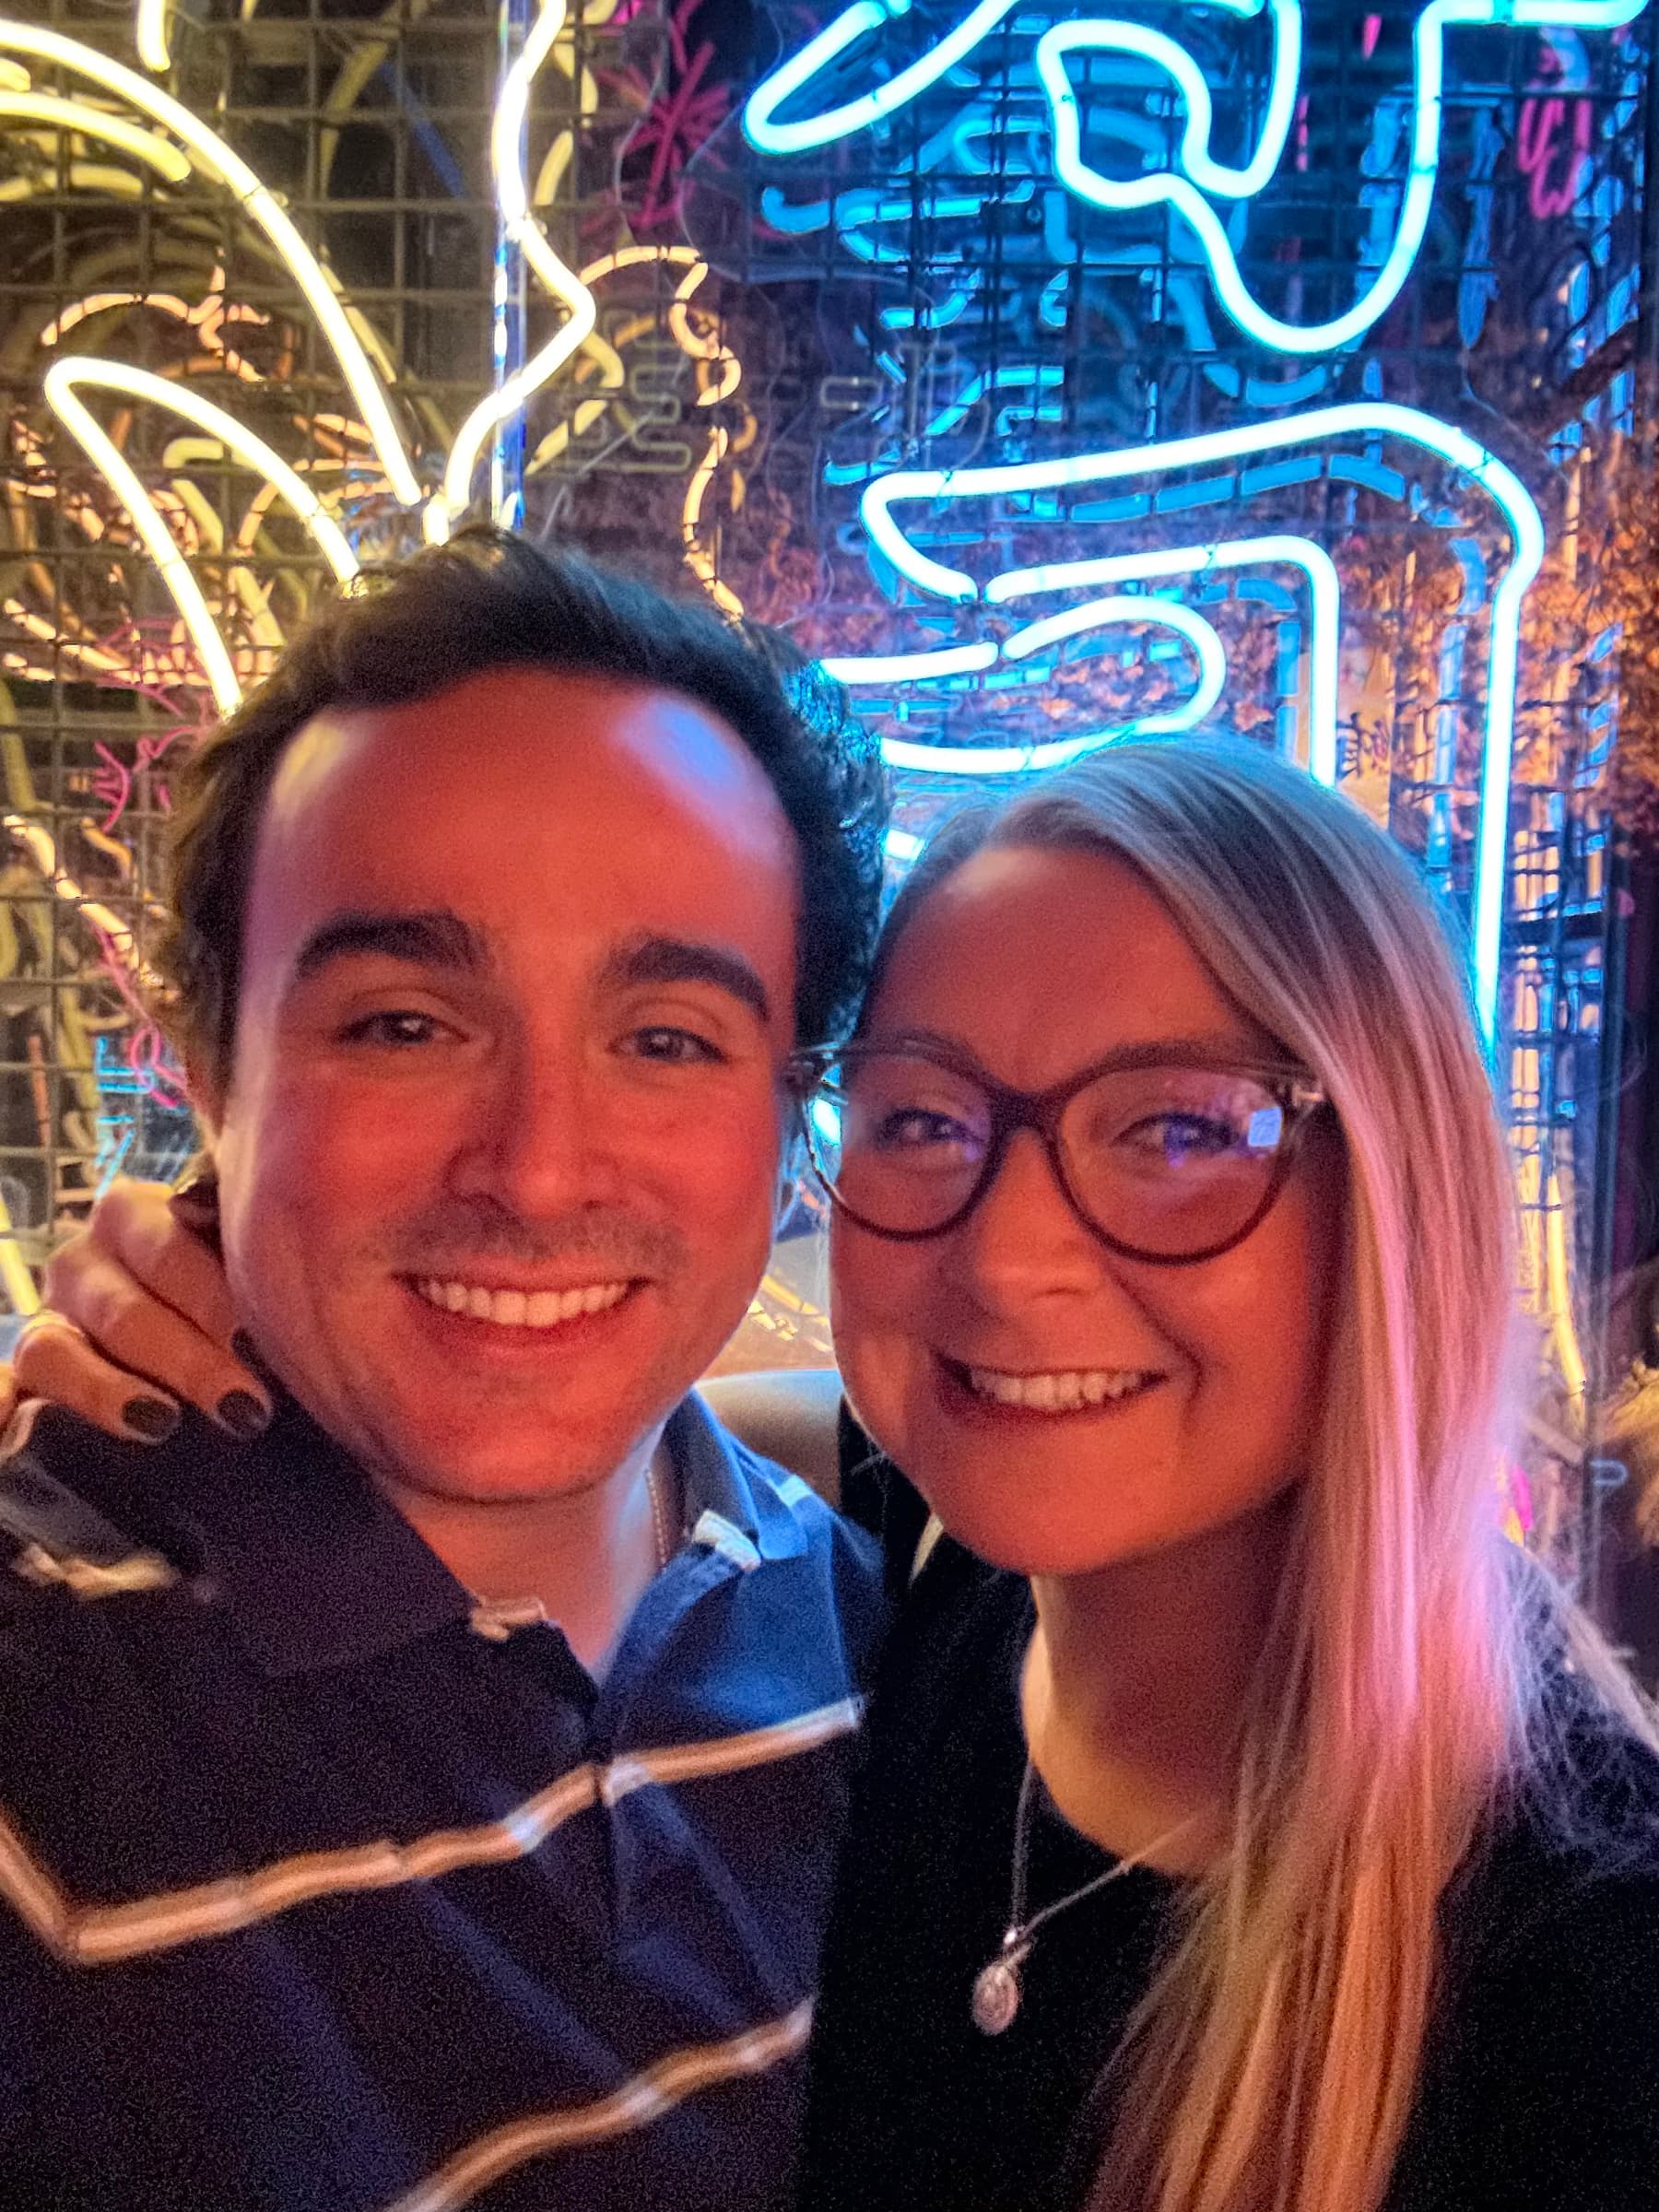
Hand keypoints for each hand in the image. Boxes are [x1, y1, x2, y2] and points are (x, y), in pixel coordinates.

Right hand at [14, 1177, 271, 1443]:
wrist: (195, 1363)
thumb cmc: (238, 1317)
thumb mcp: (247, 1280)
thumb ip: (262, 1273)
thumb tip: (323, 1286)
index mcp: (139, 1216)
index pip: (166, 1248)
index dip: (212, 1297)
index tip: (258, 1343)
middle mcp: (85, 1262)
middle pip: (123, 1308)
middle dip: (187, 1359)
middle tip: (244, 1409)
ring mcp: (47, 1322)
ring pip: (54, 1350)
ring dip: (109, 1391)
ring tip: (162, 1424)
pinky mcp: (22, 1380)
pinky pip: (2, 1386)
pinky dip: (0, 1408)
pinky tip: (13, 1425)